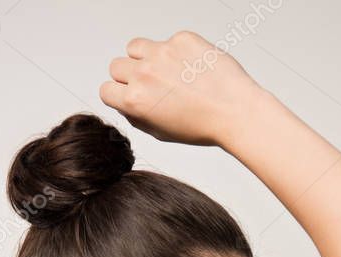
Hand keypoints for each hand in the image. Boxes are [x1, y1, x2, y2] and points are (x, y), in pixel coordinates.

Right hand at [99, 30, 261, 146]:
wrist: (234, 111)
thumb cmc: (202, 126)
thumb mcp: (161, 133)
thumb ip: (136, 115)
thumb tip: (124, 101)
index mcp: (135, 101)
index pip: (106, 90)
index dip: (118, 95)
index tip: (129, 96)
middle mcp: (144, 74)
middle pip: (117, 66)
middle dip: (129, 76)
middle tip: (151, 86)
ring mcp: (162, 52)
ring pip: (135, 47)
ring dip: (144, 58)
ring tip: (164, 72)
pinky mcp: (181, 39)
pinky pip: (167, 41)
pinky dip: (175, 53)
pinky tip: (190, 69)